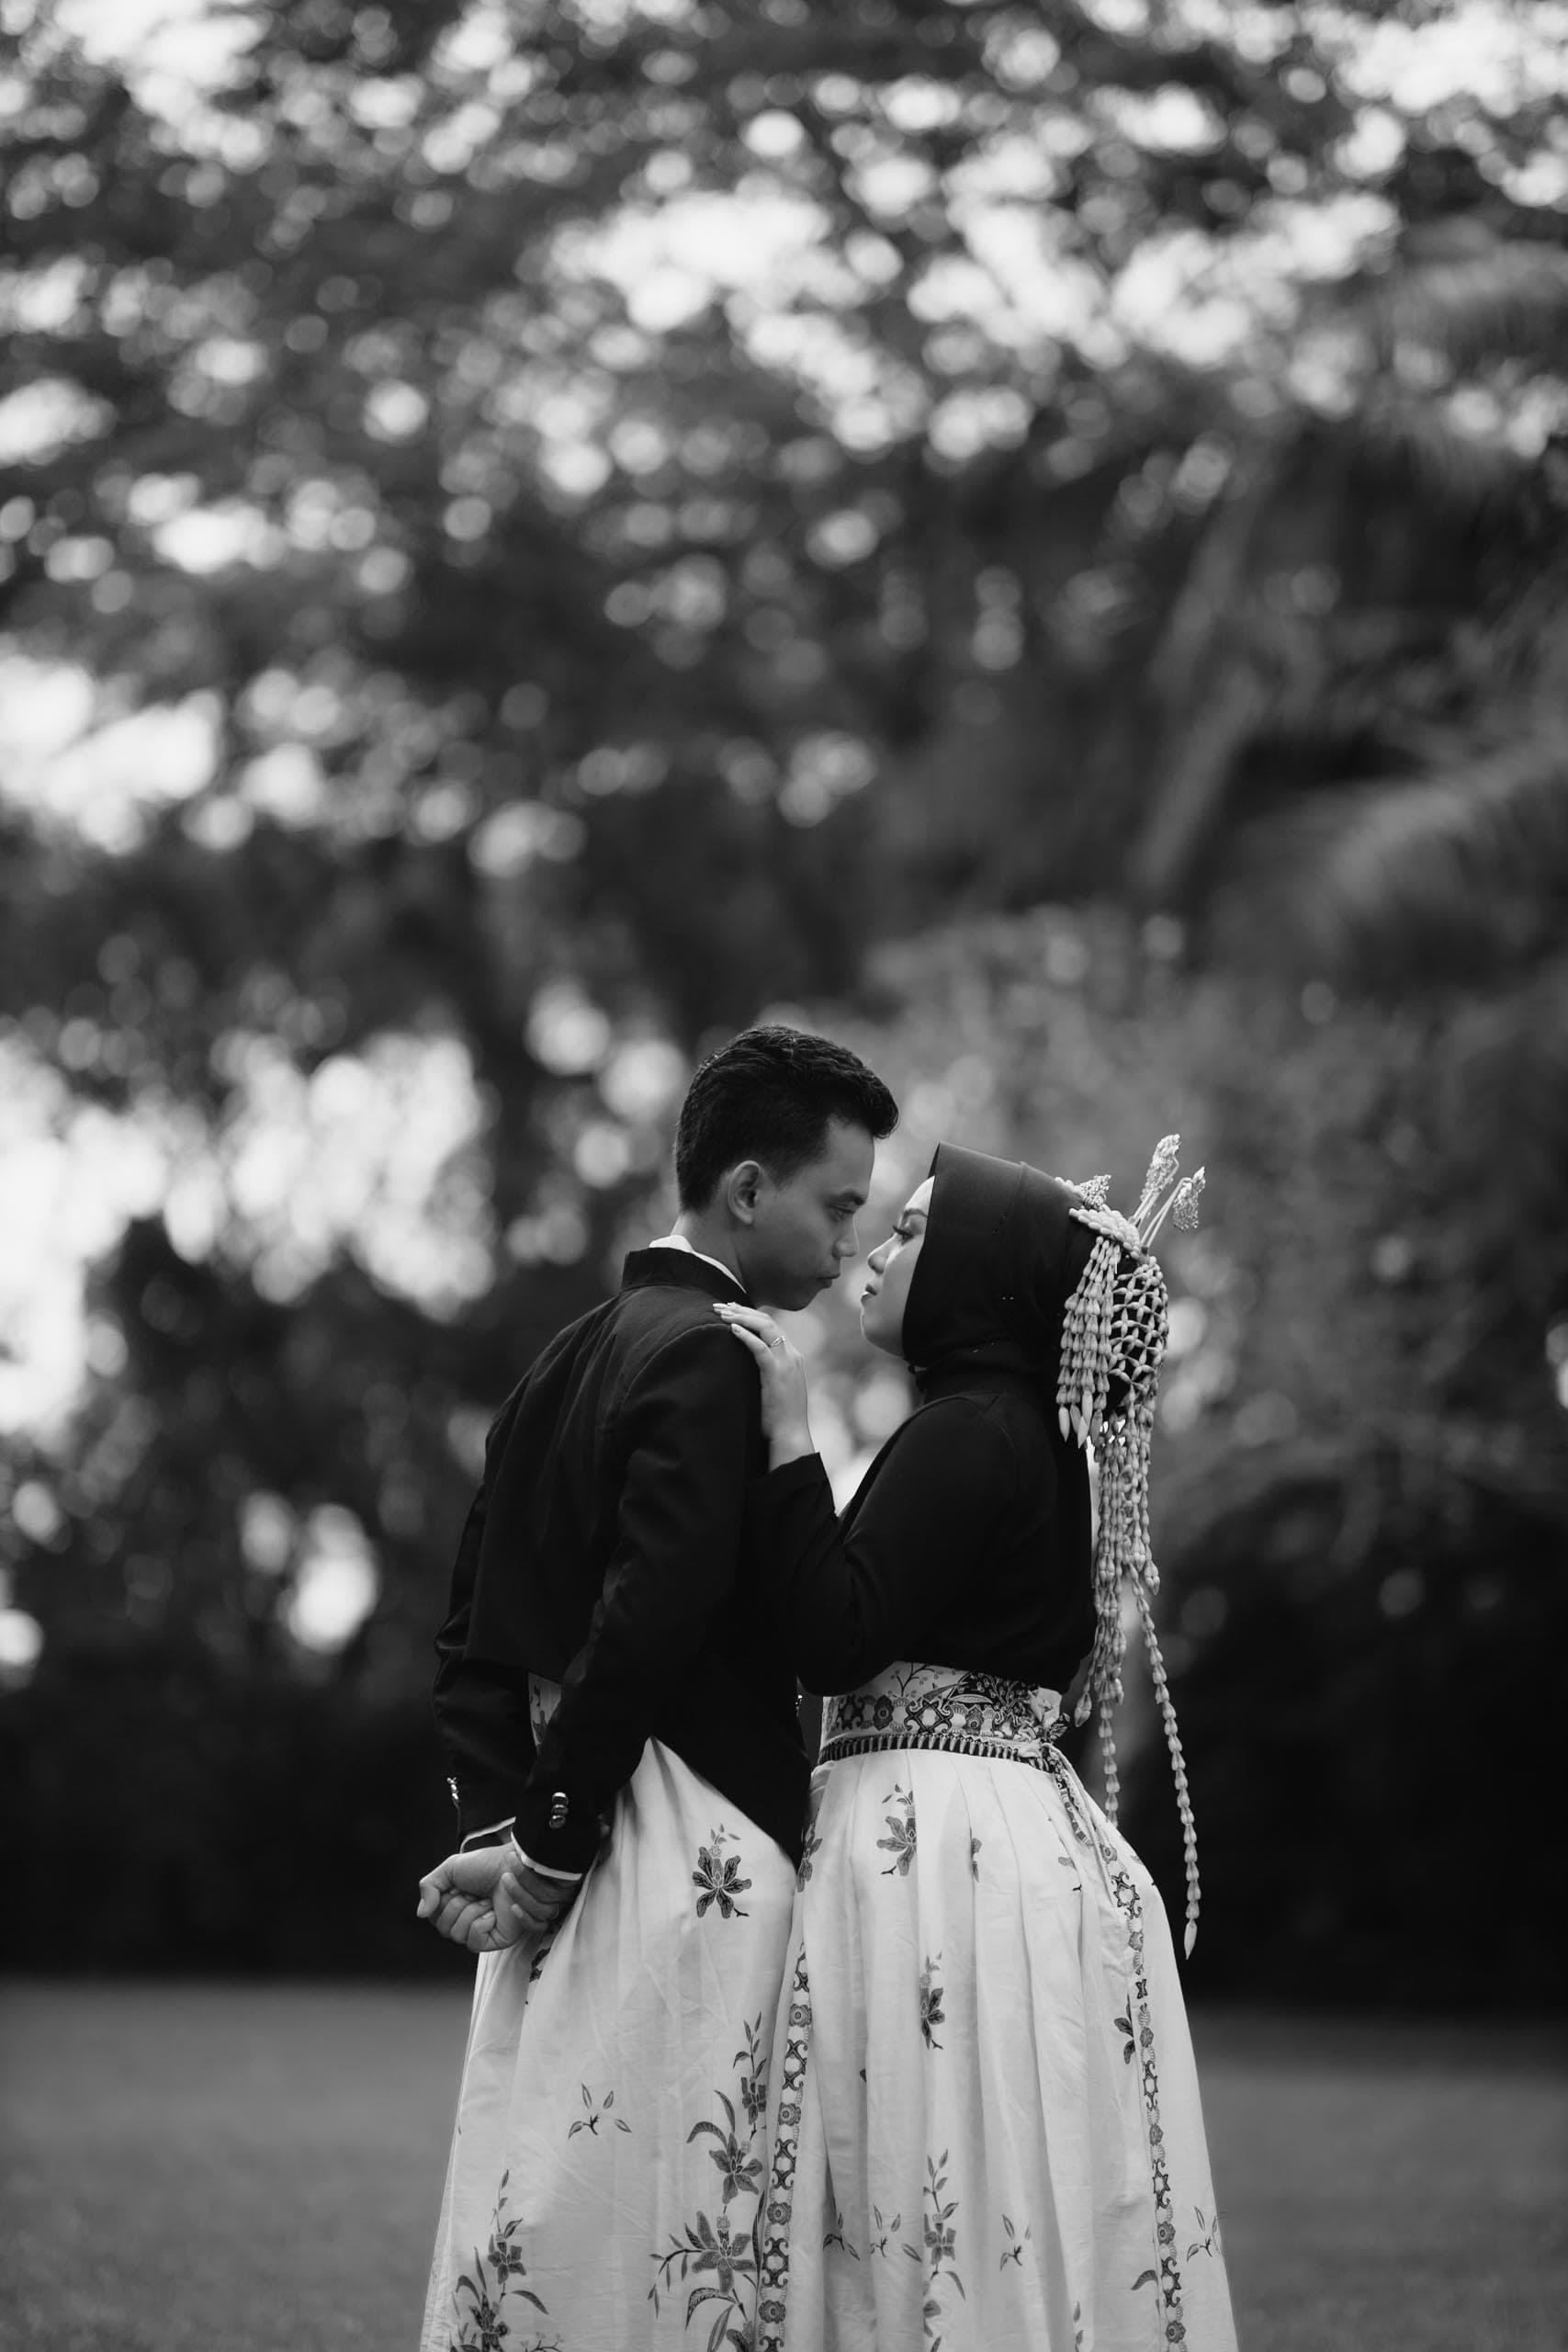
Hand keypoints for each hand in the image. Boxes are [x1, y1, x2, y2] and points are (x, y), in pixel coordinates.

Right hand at [416, 1845, 574, 1952]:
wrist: (513, 1866)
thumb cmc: (486, 1864)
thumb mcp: (450, 1868)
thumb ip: (429, 1887)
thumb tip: (421, 1914)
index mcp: (454, 1904)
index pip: (434, 1917)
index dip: (442, 1902)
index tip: (458, 1887)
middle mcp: (466, 1919)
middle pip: (444, 1929)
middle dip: (457, 1906)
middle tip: (474, 1893)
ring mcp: (481, 1930)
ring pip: (458, 1936)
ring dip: (472, 1913)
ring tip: (486, 1900)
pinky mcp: (496, 1939)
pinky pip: (475, 1943)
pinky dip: (480, 1925)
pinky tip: (492, 1913)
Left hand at [713, 1303, 813, 1464]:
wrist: (791, 1435)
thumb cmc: (779, 1417)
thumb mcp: (775, 1388)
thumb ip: (767, 1372)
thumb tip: (746, 1365)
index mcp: (792, 1357)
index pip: (771, 1326)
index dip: (750, 1314)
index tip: (730, 1309)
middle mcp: (792, 1355)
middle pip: (768, 1321)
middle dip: (743, 1310)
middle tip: (720, 1306)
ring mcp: (787, 1363)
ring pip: (766, 1328)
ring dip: (742, 1317)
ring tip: (722, 1313)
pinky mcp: (777, 1374)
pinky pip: (761, 1348)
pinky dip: (746, 1336)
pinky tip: (732, 1329)